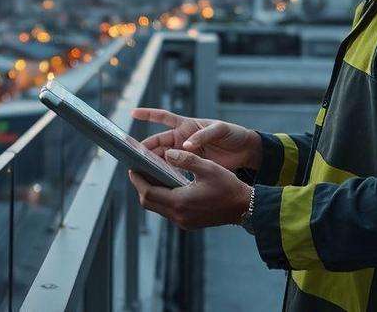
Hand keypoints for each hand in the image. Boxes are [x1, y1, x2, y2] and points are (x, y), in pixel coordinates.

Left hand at [128, 149, 250, 229]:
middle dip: (141, 186)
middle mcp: (178, 215)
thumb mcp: (208, 168)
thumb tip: (167, 153)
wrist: (244, 208)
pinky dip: (162, 198)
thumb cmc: (228, 187)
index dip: (137, 180)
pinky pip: (168, 211)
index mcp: (180, 202)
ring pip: (157, 208)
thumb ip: (186, 160)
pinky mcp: (188, 223)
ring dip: (151, 193)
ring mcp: (183, 222)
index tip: (132, 168)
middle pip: (149, 202)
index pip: (148, 192)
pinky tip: (167, 186)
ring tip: (150, 176)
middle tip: (138, 171)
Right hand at [132, 108, 261, 170]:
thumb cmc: (232, 134)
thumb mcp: (219, 130)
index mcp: (186, 125)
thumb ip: (202, 136)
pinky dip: (166, 173)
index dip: (147, 114)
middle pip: (158, 142)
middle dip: (145, 148)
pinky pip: (174, 168)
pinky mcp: (191, 165)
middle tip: (134, 156)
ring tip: (142, 169)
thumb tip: (186, 145)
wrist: (245, 151)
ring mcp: (185, 152)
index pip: (162, 117)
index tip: (133, 113)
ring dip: (153, 162)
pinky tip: (160, 179)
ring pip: (163, 157)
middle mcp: (182, 138)